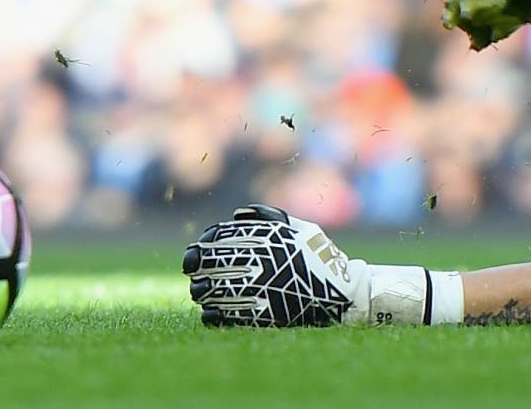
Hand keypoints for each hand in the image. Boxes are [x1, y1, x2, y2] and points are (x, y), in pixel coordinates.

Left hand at [183, 204, 363, 327]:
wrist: (341, 293)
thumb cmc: (320, 257)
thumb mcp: (301, 228)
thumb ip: (270, 218)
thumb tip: (237, 215)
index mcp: (267, 239)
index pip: (222, 237)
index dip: (205, 243)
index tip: (198, 248)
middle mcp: (260, 261)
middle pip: (211, 262)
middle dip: (194, 264)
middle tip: (190, 268)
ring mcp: (258, 289)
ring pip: (212, 289)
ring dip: (199, 289)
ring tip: (198, 290)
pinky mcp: (258, 315)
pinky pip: (223, 315)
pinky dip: (211, 313)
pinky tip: (208, 311)